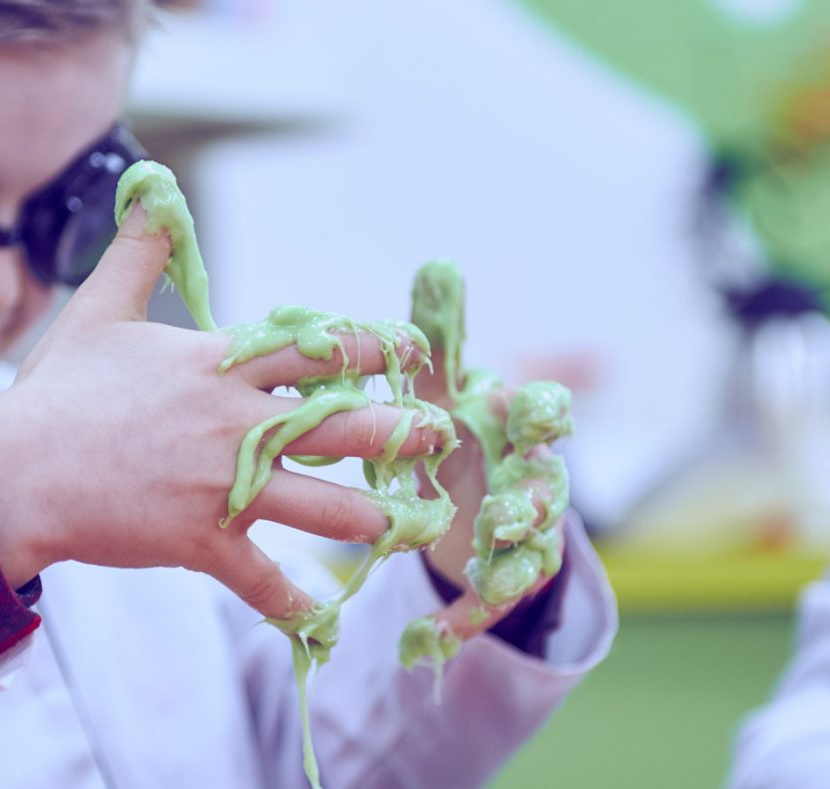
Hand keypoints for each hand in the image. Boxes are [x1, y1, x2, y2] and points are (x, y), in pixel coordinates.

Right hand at [0, 207, 441, 619]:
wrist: (15, 473)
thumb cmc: (58, 391)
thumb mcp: (99, 308)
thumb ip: (138, 251)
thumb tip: (152, 189)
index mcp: (219, 367)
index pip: (317, 349)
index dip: (373, 347)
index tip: (409, 349)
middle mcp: (235, 426)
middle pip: (340, 426)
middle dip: (399, 431)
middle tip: (438, 433)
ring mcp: (222, 488)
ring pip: (320, 506)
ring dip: (371, 516)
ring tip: (407, 519)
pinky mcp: (200, 542)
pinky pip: (258, 578)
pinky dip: (289, 600)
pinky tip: (318, 613)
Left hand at [413, 355, 565, 638]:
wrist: (464, 497)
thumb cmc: (457, 431)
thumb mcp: (442, 387)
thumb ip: (441, 337)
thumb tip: (437, 265)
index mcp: (518, 428)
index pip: (547, 415)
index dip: (547, 415)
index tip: (536, 413)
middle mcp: (532, 480)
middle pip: (547, 491)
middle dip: (533, 503)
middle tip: (508, 514)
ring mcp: (522, 535)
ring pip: (529, 553)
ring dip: (510, 565)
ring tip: (488, 577)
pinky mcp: (500, 578)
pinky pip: (488, 604)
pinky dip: (464, 620)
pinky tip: (431, 638)